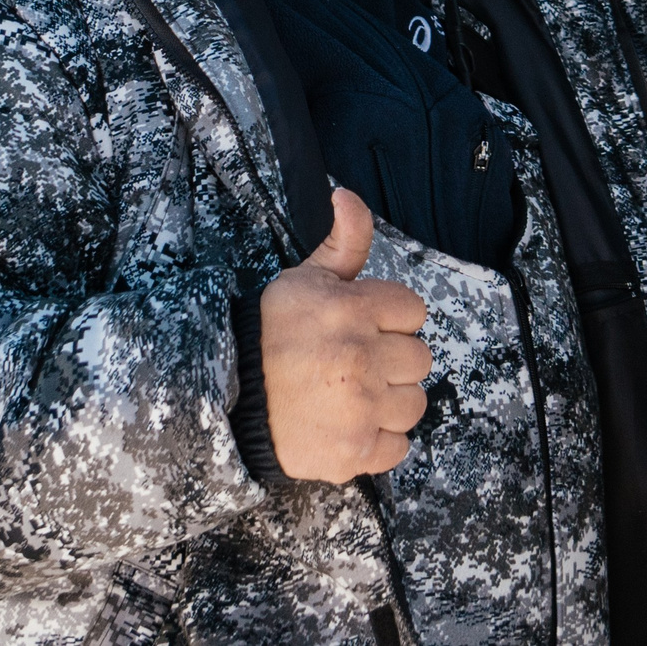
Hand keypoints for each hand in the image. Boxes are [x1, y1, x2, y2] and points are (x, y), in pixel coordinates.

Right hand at [259, 188, 430, 482]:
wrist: (226, 398)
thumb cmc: (273, 333)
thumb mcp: (305, 278)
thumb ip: (343, 241)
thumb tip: (348, 195)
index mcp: (354, 310)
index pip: (413, 311)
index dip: (389, 319)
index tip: (362, 327)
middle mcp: (361, 358)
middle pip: (420, 359)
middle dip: (391, 359)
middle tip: (354, 362)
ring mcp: (360, 408)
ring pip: (414, 403)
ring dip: (390, 401)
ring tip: (352, 395)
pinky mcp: (355, 451)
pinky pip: (399, 446)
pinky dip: (379, 440)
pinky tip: (350, 424)